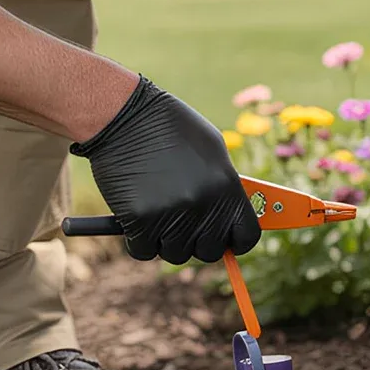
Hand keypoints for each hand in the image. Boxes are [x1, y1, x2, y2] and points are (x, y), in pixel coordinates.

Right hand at [72, 76, 263, 264]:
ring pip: (174, 253)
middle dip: (197, 241)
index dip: (235, 240)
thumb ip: (224, 185)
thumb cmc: (168, 127)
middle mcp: (203, 205)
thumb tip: (232, 218)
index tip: (225, 237)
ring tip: (157, 214)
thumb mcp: (210, 148)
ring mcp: (171, 215)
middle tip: (184, 223)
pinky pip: (143, 250)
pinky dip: (138, 240)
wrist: (123, 116)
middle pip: (209, 251)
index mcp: (226, 186)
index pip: (245, 236)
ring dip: (165, 240)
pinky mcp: (139, 220)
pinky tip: (136, 219)